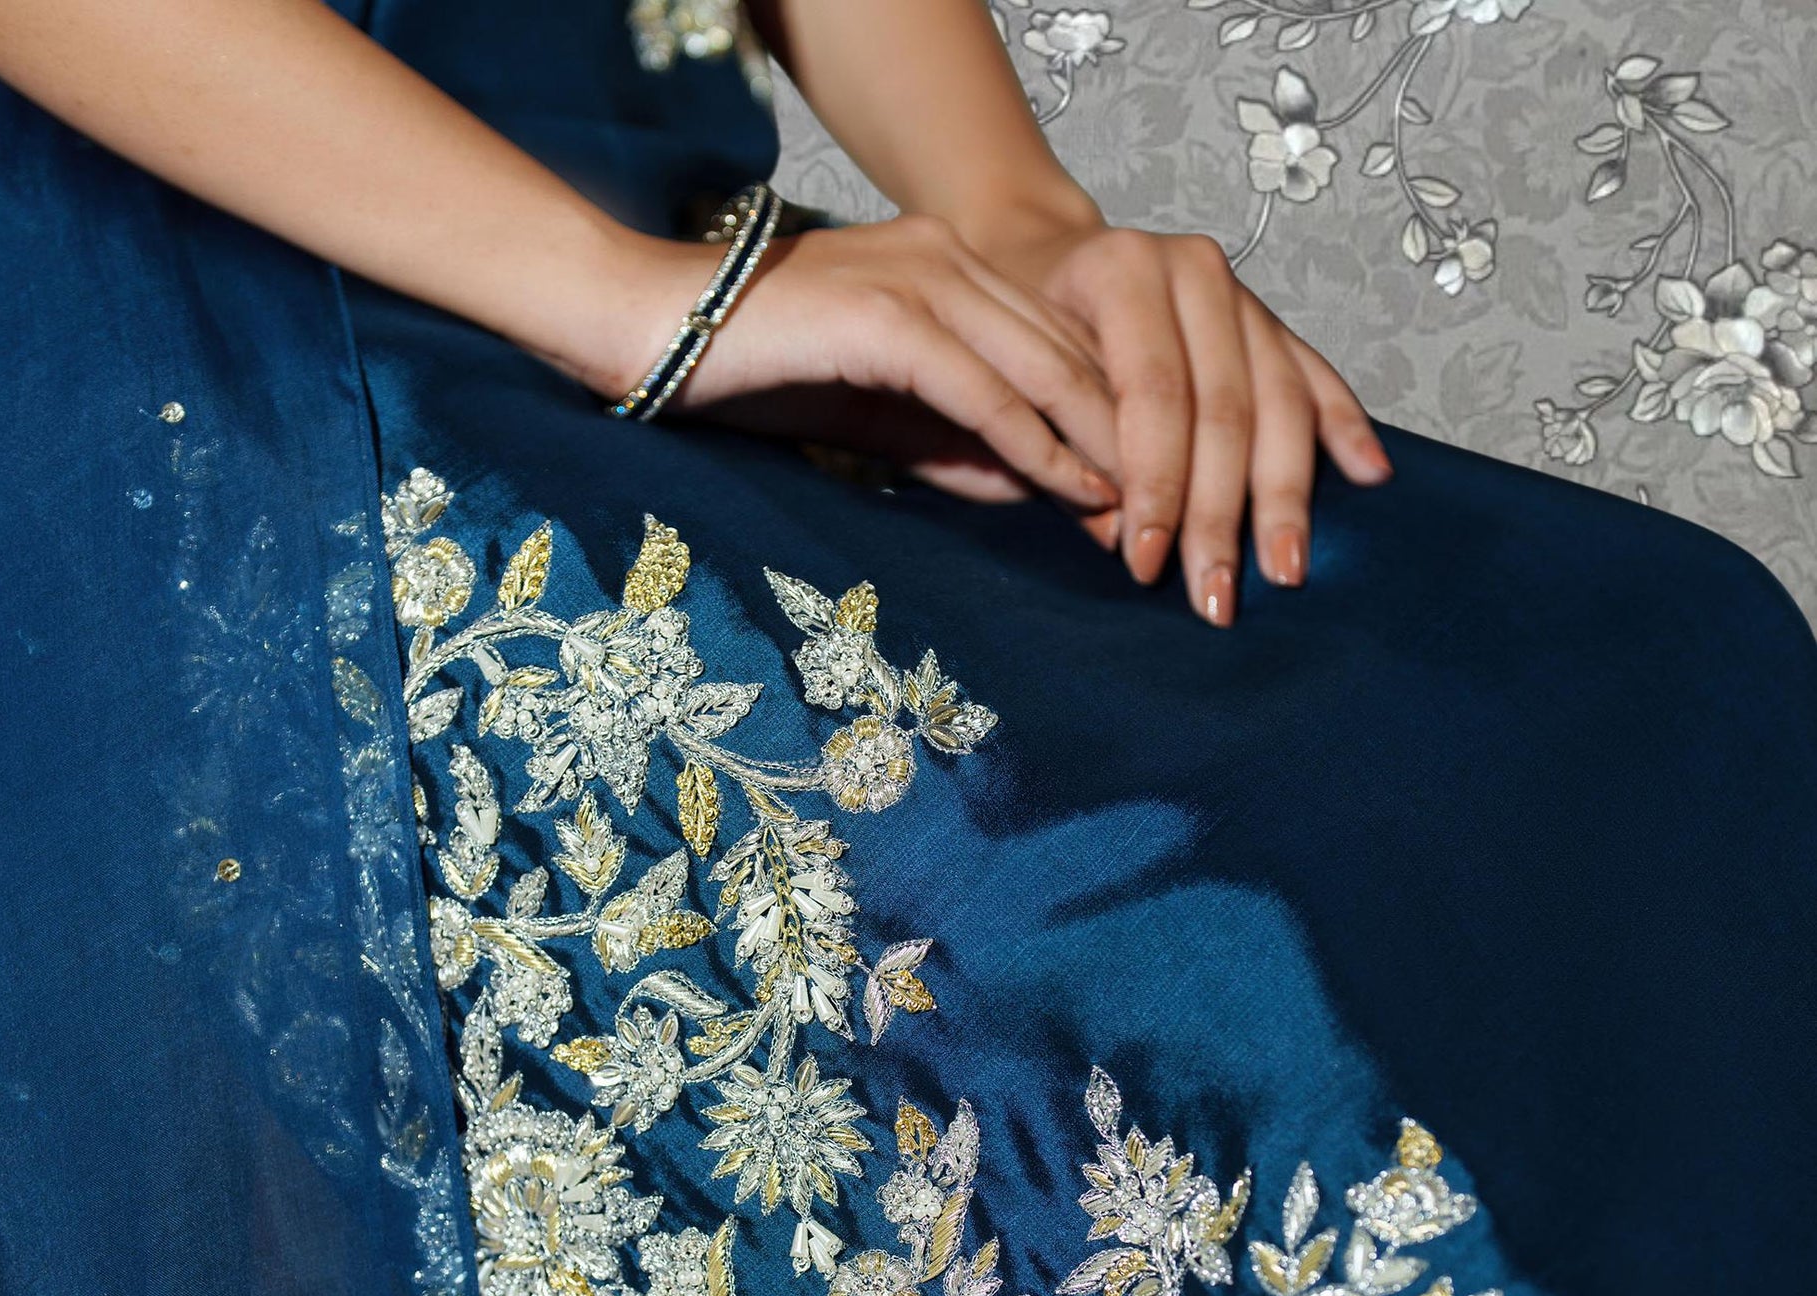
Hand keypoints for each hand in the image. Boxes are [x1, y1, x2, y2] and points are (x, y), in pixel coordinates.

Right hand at [595, 216, 1125, 517]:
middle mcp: (947, 256)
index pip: (1060, 342)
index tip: (1156, 491)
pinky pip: (987, 389)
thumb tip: (1035, 490)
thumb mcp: (878, 420)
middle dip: (1129, 437)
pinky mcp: (888, 314)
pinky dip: (1039, 445)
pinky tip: (1077, 491)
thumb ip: (956, 445)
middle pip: (1072, 350)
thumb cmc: (752, 376)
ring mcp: (920, 276)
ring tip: (1144, 514)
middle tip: (1175, 514)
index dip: (1116, 418)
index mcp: (948, 265)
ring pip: (1045, 367)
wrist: (646, 331)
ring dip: (1102, 446)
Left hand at [964, 216, 1394, 622]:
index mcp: (1122, 273)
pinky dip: (1344, 425)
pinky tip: (1368, 475)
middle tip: (1218, 595)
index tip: (1146, 563)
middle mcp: (1191, 272)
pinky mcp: (1268, 319)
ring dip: (1284, 497)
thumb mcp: (1020, 378)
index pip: (1154, 396)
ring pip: (1277, 402)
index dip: (1157, 487)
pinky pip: (1315, 375)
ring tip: (1286, 571)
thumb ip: (1067, 449)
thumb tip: (1120, 538)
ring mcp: (1238, 294)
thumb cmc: (1022, 330)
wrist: (1041, 256)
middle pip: (1224, 408)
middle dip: (1221, 514)